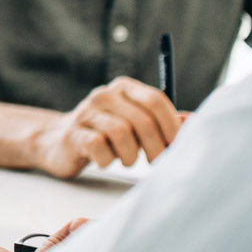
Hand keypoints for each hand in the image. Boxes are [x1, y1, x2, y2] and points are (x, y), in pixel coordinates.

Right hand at [34, 77, 182, 177]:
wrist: (58, 142)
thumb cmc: (107, 135)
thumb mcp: (136, 124)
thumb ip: (164, 122)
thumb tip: (193, 121)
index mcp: (124, 88)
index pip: (156, 100)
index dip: (172, 126)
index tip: (176, 147)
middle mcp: (104, 95)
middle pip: (142, 120)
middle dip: (156, 147)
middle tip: (157, 163)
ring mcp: (86, 113)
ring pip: (121, 133)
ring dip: (131, 155)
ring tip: (127, 160)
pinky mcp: (72, 133)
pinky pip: (98, 146)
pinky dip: (108, 160)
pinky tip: (106, 160)